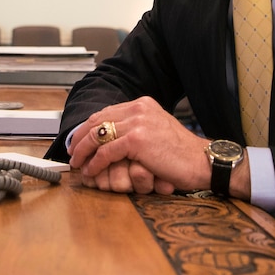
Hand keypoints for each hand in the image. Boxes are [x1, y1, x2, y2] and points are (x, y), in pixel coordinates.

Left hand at [68, 96, 214, 193]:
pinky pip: (107, 151)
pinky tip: (91, 170)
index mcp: (142, 104)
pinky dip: (96, 163)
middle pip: (98, 120)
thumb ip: (136, 128)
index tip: (79, 140)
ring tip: (78, 163)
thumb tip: (113, 136)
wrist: (202, 161)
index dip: (88, 127)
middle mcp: (139, 108)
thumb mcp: (157, 131)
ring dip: (84, 151)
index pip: (106, 112)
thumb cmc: (182, 153)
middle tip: (72, 153)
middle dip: (80, 138)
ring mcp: (138, 122)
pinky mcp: (138, 140)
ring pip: (98, 135)